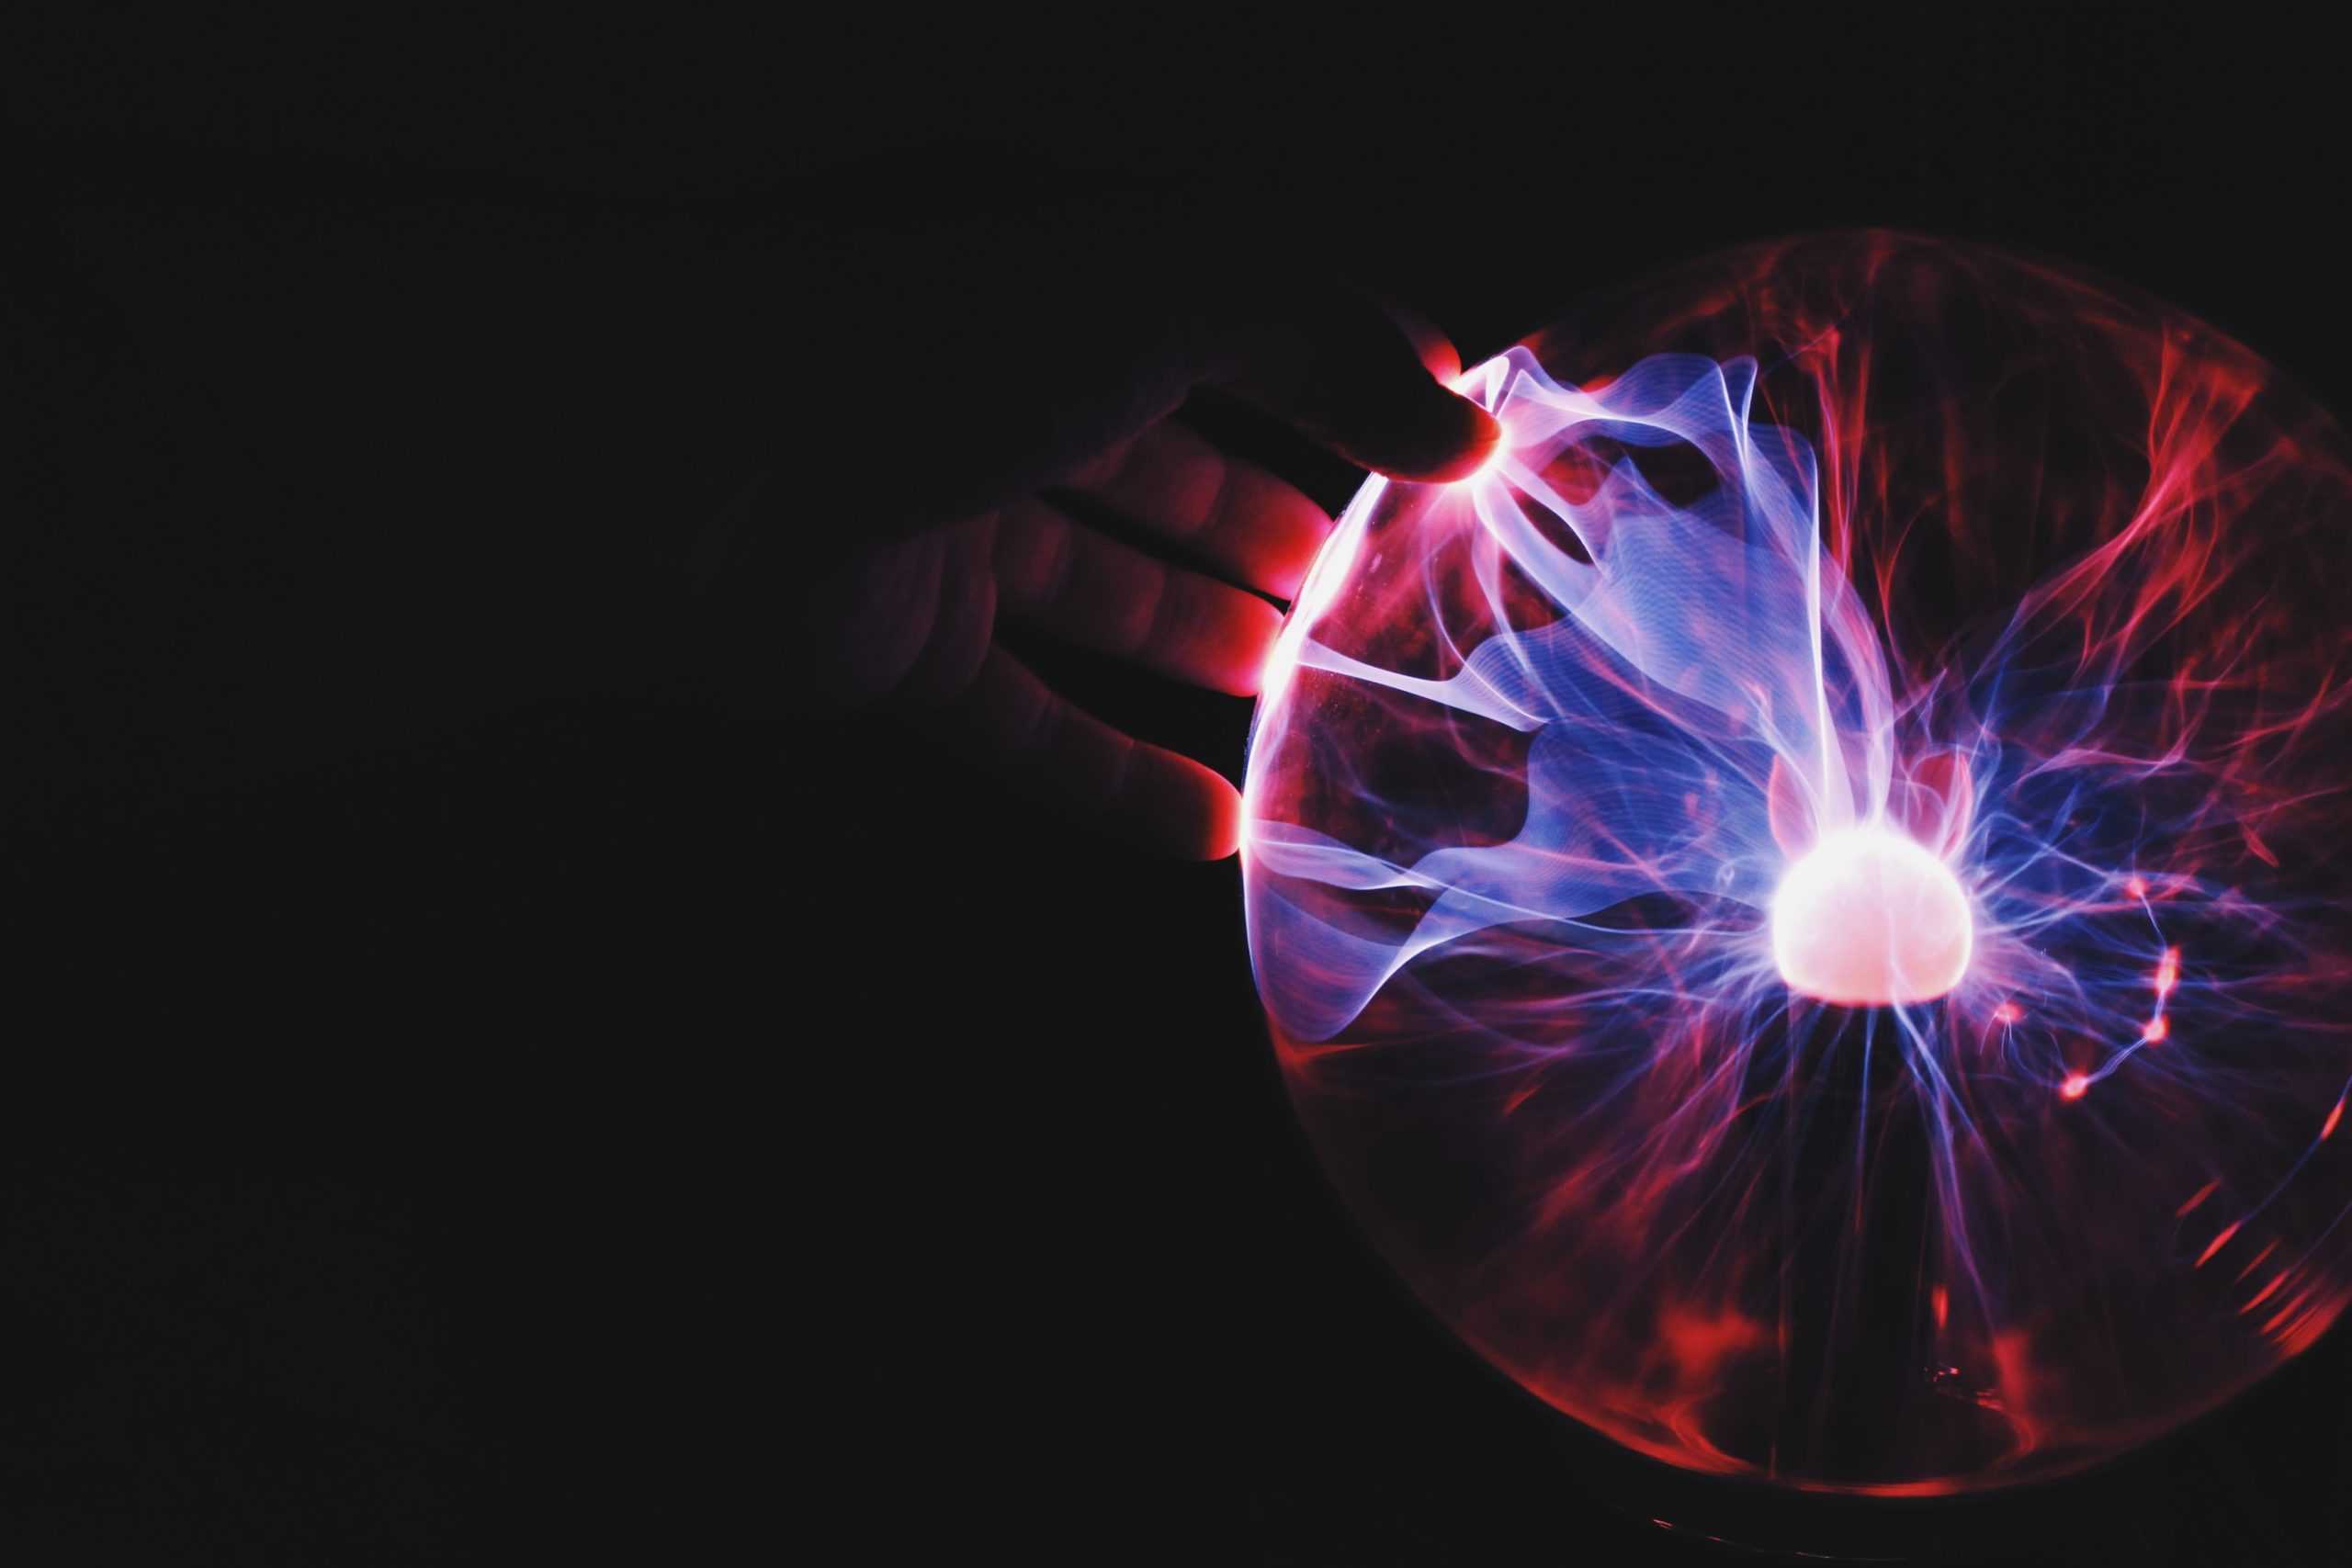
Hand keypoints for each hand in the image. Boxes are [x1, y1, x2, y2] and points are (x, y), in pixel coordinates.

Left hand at [712, 206, 1498, 858]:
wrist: (687, 459)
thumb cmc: (926, 337)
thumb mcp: (1161, 286)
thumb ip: (1320, 336)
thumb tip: (1459, 417)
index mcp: (1074, 280)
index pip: (1249, 330)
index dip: (1354, 394)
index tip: (1457, 475)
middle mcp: (1012, 392)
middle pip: (1186, 477)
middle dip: (1295, 544)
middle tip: (1403, 621)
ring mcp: (952, 525)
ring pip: (1117, 601)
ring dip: (1222, 660)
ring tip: (1334, 725)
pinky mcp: (897, 649)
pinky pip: (1030, 723)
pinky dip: (1116, 779)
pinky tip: (1214, 833)